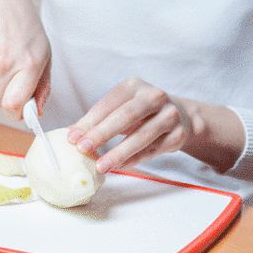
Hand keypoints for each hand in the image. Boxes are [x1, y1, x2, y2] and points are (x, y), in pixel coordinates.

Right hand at [0, 0, 50, 119]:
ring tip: (3, 56)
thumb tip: (37, 112)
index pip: (14, 104)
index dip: (15, 113)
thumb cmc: (25, 30)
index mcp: (30, 63)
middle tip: (12, 81)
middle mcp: (7, 62)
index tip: (19, 110)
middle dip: (4, 98)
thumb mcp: (44, 54)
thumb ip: (42, 86)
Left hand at [68, 77, 192, 172]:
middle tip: (83, 149)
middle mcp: (154, 96)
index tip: (73, 138)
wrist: (180, 115)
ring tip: (101, 165)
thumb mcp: (120, 107)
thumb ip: (98, 119)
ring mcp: (170, 115)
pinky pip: (152, 150)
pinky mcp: (178, 135)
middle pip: (126, 116)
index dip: (89, 122)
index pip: (108, 104)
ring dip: (118, 153)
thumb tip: (72, 134)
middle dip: (102, 134)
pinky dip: (134, 159)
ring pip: (141, 136)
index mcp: (134, 86)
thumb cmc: (140, 112)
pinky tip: (119, 166)